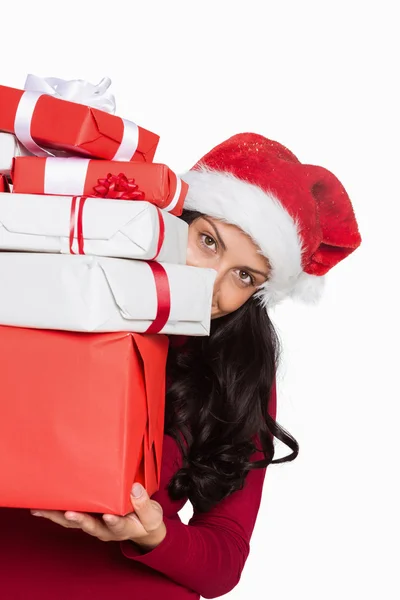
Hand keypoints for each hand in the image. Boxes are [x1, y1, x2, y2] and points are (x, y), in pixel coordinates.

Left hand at [30, 483, 166, 550]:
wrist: (142, 530)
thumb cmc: (147, 520)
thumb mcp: (152, 515)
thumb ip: (144, 504)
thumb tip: (134, 488)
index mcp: (123, 528)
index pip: (118, 525)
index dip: (113, 521)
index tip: (110, 515)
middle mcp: (104, 528)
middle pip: (88, 525)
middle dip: (77, 520)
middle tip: (68, 514)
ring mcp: (95, 524)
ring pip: (74, 522)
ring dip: (58, 517)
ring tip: (42, 510)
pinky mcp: (89, 516)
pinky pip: (70, 516)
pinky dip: (57, 512)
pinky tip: (43, 506)